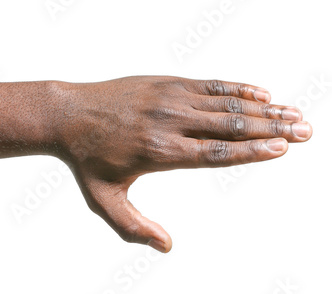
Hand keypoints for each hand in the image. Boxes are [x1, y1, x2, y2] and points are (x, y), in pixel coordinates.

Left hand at [53, 76, 311, 252]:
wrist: (67, 115)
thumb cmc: (87, 160)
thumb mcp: (104, 201)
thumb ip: (134, 227)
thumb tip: (166, 246)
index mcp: (161, 151)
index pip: (217, 153)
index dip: (253, 151)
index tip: (283, 149)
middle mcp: (170, 121)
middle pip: (232, 125)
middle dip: (273, 128)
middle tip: (305, 130)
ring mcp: (169, 98)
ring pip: (226, 102)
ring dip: (264, 108)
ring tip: (293, 112)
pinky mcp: (165, 82)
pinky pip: (209, 84)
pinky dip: (238, 88)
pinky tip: (261, 92)